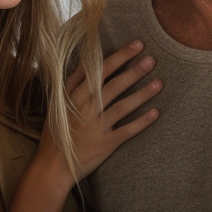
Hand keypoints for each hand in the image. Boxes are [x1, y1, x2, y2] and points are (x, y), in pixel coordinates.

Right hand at [48, 40, 161, 183]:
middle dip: (133, 70)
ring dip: (142, 93)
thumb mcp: (57, 105)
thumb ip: (72, 85)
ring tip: (159, 82)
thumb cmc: (56, 135)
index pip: (97, 70)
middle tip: (151, 58)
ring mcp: (95, 126)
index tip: (136, 45)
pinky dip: (142, 122)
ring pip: (122, 105)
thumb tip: (87, 62)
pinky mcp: (105, 144)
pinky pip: (127, 130)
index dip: (118, 56)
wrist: (52, 167)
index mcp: (72, 96)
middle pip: (112, 84)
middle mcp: (84, 108)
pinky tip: (156, 112)